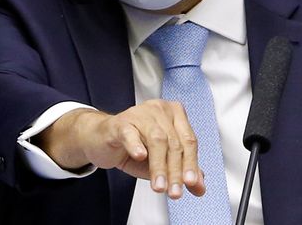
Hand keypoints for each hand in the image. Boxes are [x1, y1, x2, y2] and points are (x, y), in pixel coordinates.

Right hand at [35, 100, 205, 198]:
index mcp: (175, 115)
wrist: (102, 140)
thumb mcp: (161, 162)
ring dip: (159, 166)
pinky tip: (140, 156)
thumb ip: (181, 171)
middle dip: (175, 170)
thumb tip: (199, 187)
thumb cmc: (135, 146)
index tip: (191, 184)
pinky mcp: (120, 122)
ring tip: (159, 186)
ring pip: (156, 139)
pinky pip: (130, 133)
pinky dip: (136, 145)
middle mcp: (160, 110)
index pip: (188, 141)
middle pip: (173, 142)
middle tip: (174, 191)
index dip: (191, 164)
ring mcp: (140, 113)